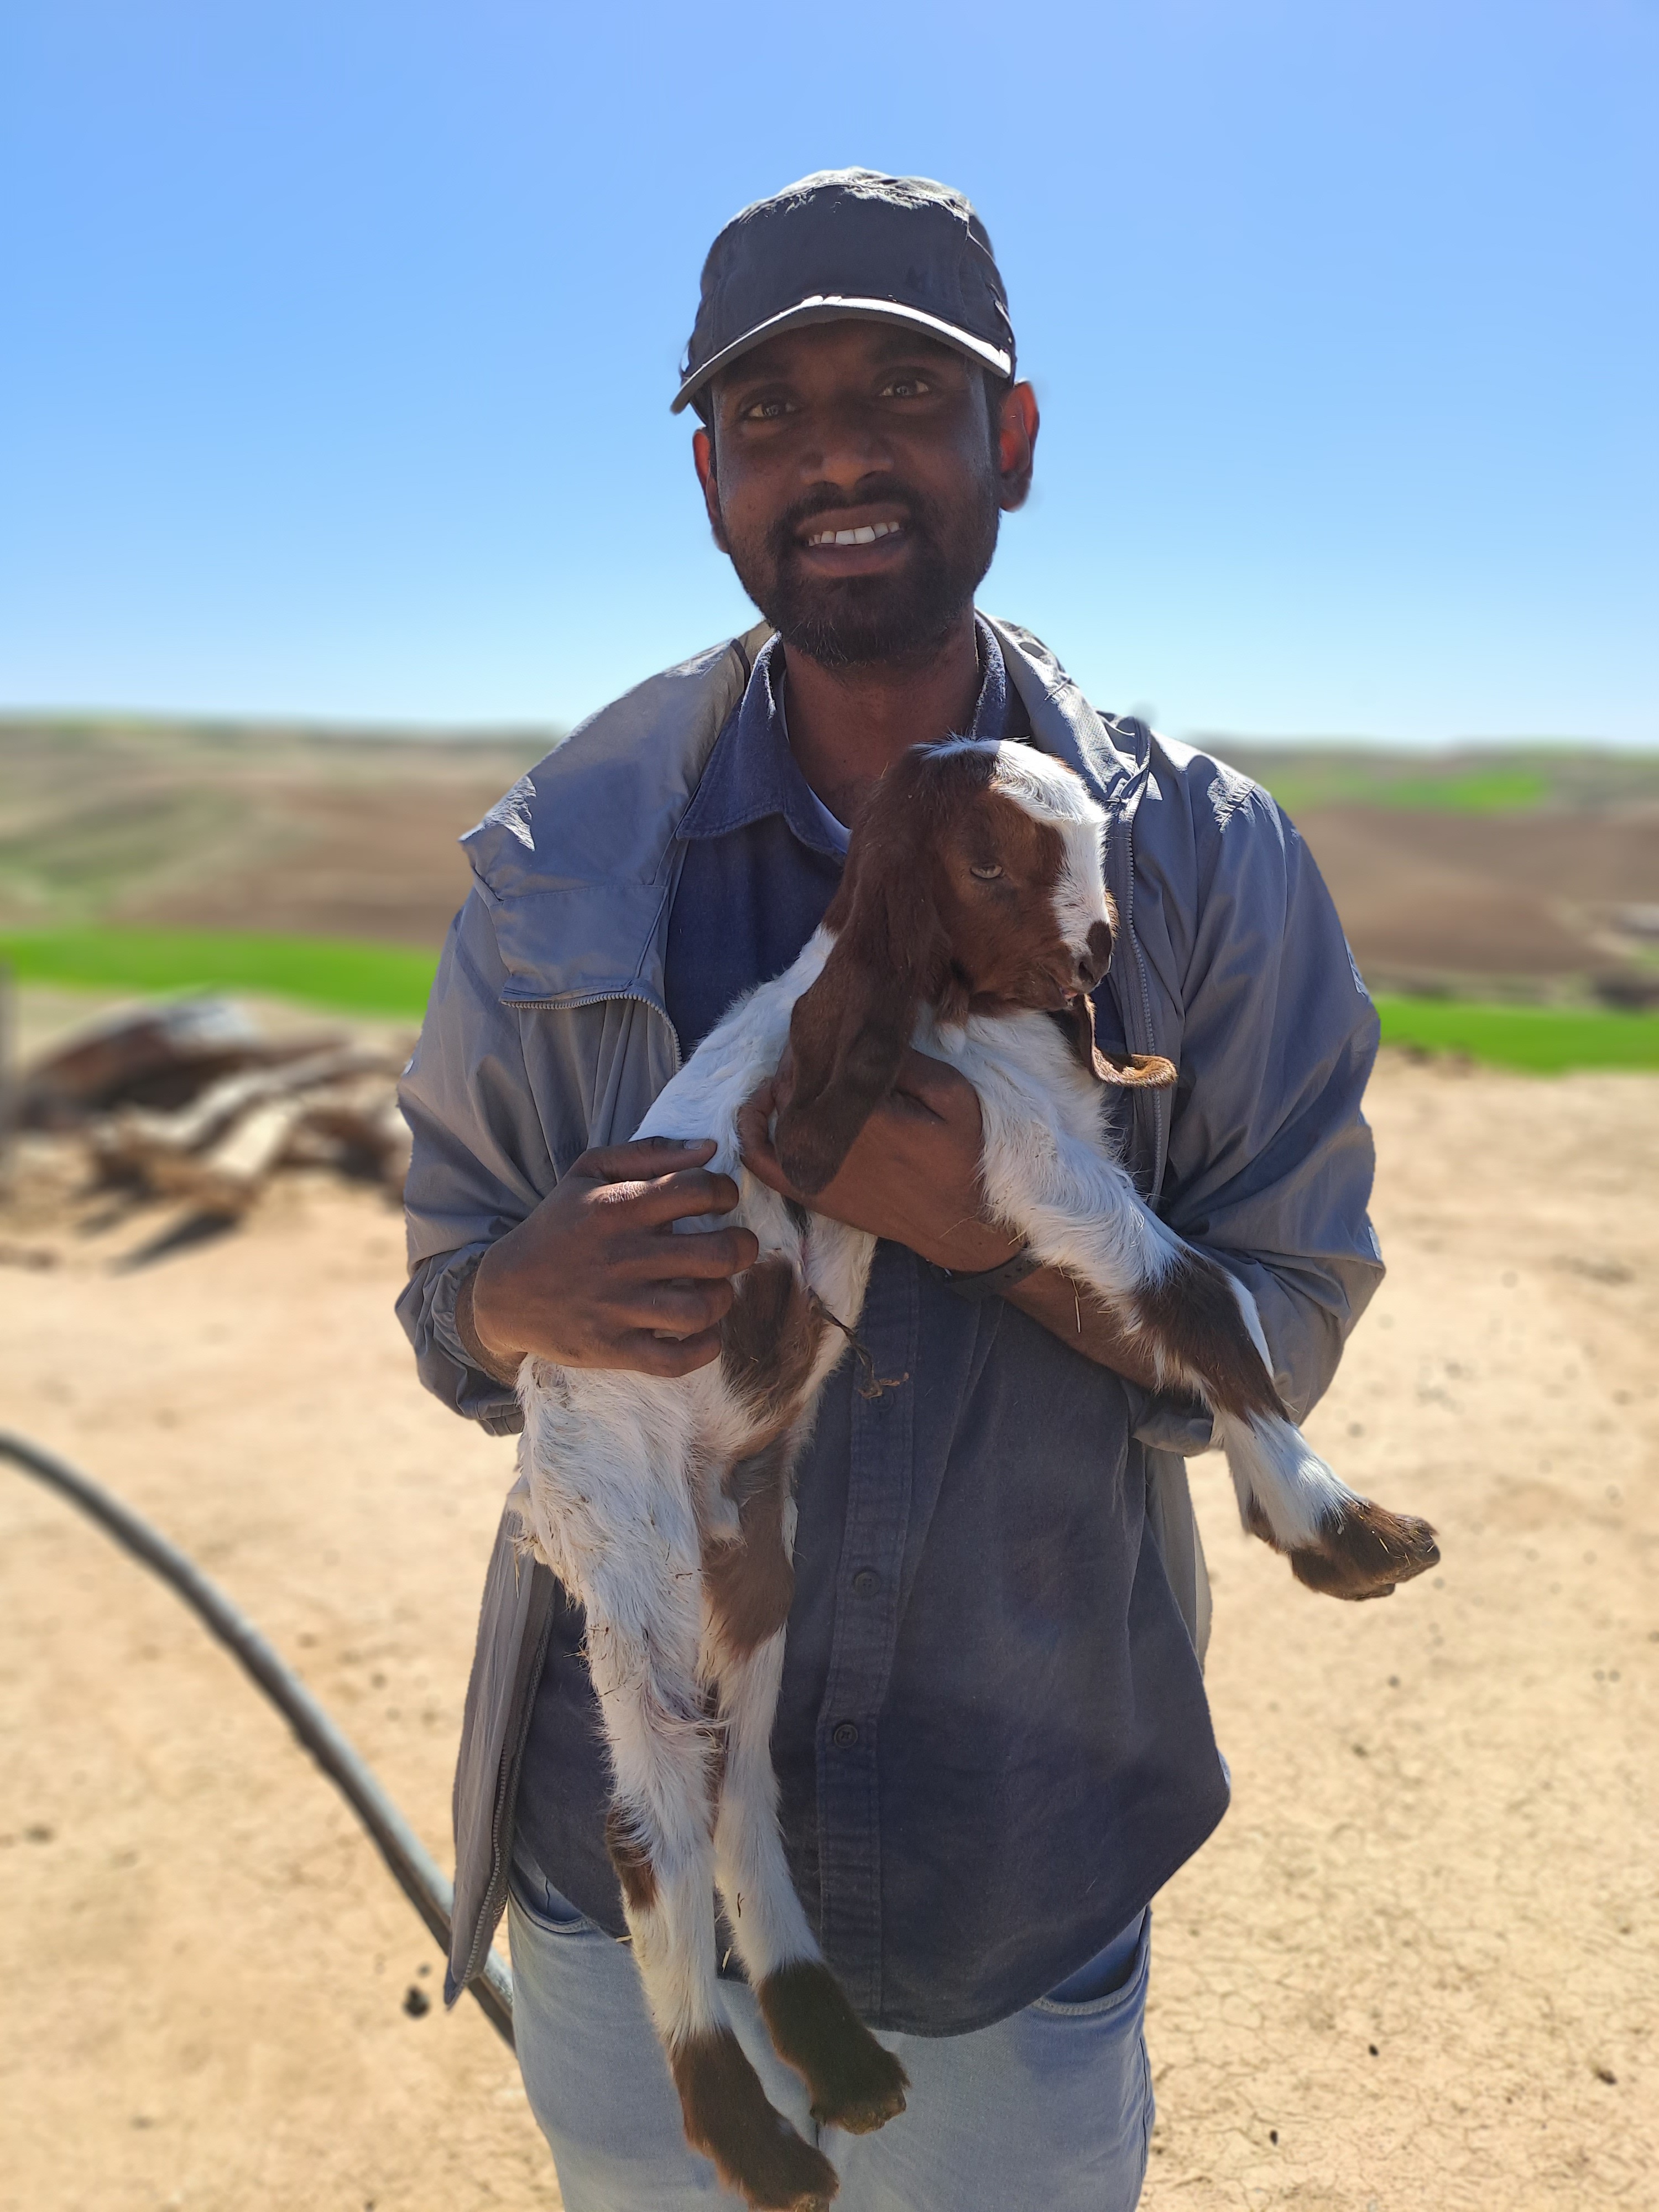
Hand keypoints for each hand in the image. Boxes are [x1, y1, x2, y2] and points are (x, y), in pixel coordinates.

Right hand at [469, 1137, 758, 1377]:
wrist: (504, 1292)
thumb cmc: (557, 1225)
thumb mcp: (588, 1173)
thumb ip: (648, 1152)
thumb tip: (708, 1148)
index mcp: (619, 1207)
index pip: (699, 1189)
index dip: (725, 1191)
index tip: (721, 1201)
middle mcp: (623, 1257)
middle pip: (718, 1253)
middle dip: (743, 1247)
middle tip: (736, 1247)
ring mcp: (619, 1308)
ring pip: (703, 1308)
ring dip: (724, 1297)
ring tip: (715, 1287)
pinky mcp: (614, 1349)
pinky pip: (676, 1359)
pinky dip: (704, 1348)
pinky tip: (704, 1331)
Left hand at [738, 1047, 1022, 1273]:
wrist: (957, 1220)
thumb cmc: (961, 1154)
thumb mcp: (952, 1096)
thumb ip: (908, 1064)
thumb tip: (864, 1039)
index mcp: (864, 1111)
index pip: (818, 1056)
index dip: (818, 1033)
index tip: (832, 1020)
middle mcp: (830, 1139)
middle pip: (792, 1080)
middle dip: (799, 1055)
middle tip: (819, 1039)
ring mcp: (815, 1166)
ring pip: (775, 1109)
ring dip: (779, 1083)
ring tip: (801, 1067)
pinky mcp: (810, 1189)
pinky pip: (761, 1159)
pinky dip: (750, 1130)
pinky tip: (758, 1107)